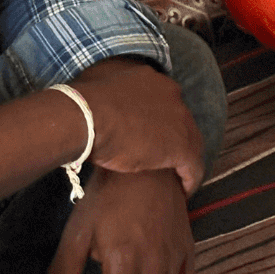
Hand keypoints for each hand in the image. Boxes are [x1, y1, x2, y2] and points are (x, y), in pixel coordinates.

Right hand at [72, 57, 205, 195]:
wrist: (85, 117)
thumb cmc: (81, 108)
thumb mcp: (98, 94)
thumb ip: (109, 100)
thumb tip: (93, 107)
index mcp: (151, 81)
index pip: (164, 104)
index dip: (159, 124)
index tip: (152, 139)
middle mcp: (171, 94)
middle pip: (180, 122)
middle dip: (174, 141)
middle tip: (166, 162)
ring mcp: (179, 119)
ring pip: (191, 144)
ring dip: (184, 162)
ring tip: (177, 180)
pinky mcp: (181, 145)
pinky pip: (193, 165)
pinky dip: (190, 179)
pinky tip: (184, 192)